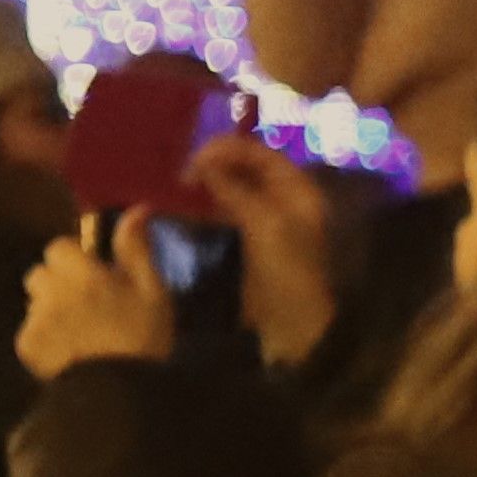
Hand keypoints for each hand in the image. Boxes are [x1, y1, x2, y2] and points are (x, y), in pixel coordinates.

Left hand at [17, 225, 180, 379]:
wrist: (121, 394)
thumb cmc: (144, 339)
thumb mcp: (154, 292)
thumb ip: (137, 251)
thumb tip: (137, 208)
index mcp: (80, 270)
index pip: (60, 247)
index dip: (76, 263)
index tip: (97, 281)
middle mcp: (50, 287)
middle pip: (41, 274)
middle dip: (58, 285)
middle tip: (86, 310)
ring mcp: (35, 317)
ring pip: (35, 303)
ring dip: (50, 312)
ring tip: (78, 336)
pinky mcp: (26, 345)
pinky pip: (30, 334)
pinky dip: (44, 341)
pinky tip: (68, 356)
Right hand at [182, 131, 337, 362]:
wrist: (293, 326)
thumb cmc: (287, 272)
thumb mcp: (265, 225)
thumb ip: (235, 190)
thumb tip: (203, 164)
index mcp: (298, 190)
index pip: (259, 152)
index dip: (226, 149)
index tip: (193, 159)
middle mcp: (284, 198)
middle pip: (243, 166)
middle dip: (212, 164)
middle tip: (181, 174)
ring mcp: (267, 218)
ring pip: (232, 187)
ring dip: (206, 183)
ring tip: (177, 185)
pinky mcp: (249, 238)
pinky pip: (224, 209)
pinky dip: (205, 203)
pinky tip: (183, 204)